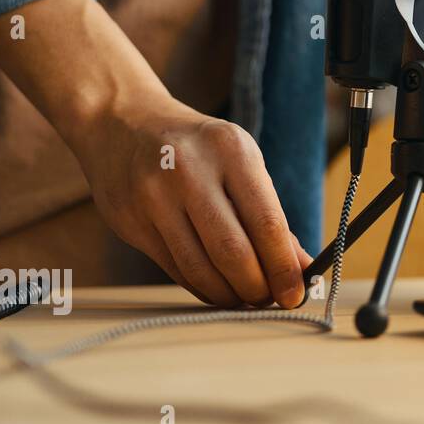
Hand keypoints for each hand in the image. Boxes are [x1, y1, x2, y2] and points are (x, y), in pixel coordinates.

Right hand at [0, 0, 310, 307]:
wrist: (123, 123)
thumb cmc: (199, 147)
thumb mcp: (241, 162)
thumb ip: (269, 214)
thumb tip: (301, 266)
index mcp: (231, 151)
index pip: (266, 222)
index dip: (283, 267)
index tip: (296, 293)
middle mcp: (190, 171)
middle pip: (232, 251)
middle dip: (258, 287)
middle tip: (272, 301)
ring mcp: (154, 197)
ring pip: (200, 267)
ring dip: (230, 294)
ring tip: (247, 299)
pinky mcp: (130, 221)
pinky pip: (175, 268)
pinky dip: (203, 287)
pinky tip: (219, 289)